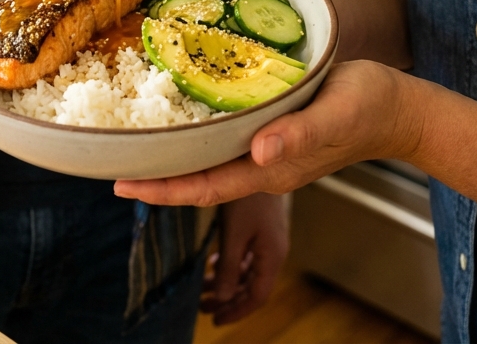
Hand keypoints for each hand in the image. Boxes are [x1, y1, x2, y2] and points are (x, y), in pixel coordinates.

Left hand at [114, 60, 418, 205]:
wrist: (398, 108)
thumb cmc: (369, 107)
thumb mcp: (335, 114)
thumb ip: (298, 136)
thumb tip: (257, 154)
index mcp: (272, 168)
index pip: (206, 186)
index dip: (163, 189)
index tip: (123, 183)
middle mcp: (263, 164)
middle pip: (199, 178)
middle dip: (155, 175)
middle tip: (111, 159)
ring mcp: (267, 151)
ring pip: (209, 160)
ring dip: (172, 155)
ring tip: (134, 141)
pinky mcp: (272, 132)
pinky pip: (225, 140)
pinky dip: (197, 133)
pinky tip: (181, 116)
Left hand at [201, 194, 288, 325]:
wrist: (269, 156)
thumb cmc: (251, 193)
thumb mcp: (236, 231)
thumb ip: (230, 266)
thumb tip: (222, 298)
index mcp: (272, 255)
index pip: (258, 296)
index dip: (237, 311)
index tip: (215, 320)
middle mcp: (273, 248)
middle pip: (252, 285)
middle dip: (228, 299)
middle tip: (203, 306)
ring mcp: (269, 235)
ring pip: (249, 269)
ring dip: (228, 280)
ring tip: (204, 287)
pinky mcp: (262, 222)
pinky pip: (248, 252)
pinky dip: (232, 262)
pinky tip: (217, 259)